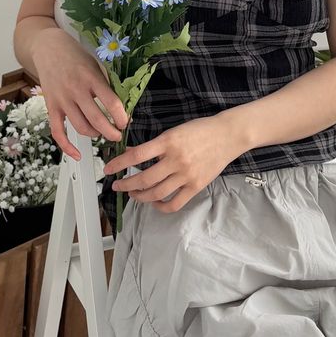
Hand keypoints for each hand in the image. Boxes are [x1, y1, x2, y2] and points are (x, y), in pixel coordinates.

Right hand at [31, 28, 128, 160]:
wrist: (47, 47)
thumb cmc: (75, 55)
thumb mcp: (95, 64)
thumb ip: (105, 84)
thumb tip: (120, 107)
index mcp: (91, 77)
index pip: (111, 103)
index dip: (121, 117)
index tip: (125, 122)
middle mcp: (76, 90)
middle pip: (97, 119)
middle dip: (111, 132)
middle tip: (118, 135)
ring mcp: (62, 99)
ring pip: (81, 127)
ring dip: (95, 135)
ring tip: (102, 132)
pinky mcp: (51, 107)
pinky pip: (58, 132)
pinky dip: (67, 147)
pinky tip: (78, 154)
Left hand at [102, 113, 239, 213]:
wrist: (227, 135)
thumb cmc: (200, 130)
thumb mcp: (174, 131)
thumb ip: (154, 145)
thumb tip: (132, 154)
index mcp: (168, 141)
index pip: (136, 155)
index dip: (119, 164)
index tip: (108, 169)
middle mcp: (176, 160)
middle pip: (144, 178)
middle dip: (126, 185)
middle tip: (117, 185)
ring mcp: (186, 175)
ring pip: (156, 193)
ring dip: (140, 196)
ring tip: (133, 194)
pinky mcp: (196, 186)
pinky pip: (174, 203)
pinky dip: (160, 206)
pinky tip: (154, 203)